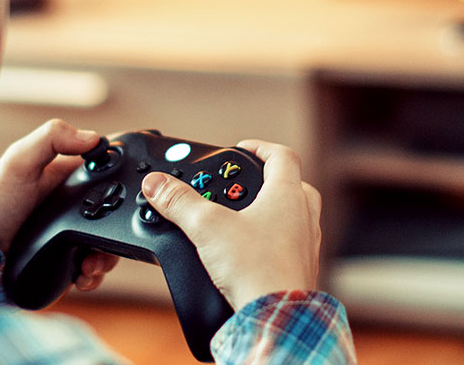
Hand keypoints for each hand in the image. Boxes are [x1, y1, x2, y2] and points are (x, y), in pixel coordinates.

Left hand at [0, 119, 118, 290]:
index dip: (124, 180)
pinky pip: (97, 269)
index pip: (111, 172)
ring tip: (90, 264)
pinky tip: (82, 276)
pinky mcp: (72, 261)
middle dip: (120, 230)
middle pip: (118, 214)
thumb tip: (93, 138)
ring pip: (111, 245)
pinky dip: (95, 275)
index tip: (124, 194)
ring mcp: (77, 235)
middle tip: (107, 241)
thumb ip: (51, 139)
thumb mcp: (19, 161)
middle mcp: (79, 206)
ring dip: (107, 257)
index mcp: (72, 177)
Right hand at [140, 140, 320, 310]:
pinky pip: (293, 244)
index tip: (241, 148)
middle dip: (270, 180)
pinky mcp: (302, 268)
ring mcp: (307, 244)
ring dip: (275, 210)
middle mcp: (304, 216)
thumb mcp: (207, 228)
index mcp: (288, 195)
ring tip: (246, 217)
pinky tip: (253, 251)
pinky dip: (276, 240)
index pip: (282, 155)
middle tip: (246, 184)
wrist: (277, 316)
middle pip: (294, 184)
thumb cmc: (256, 269)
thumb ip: (179, 202)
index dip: (259, 147)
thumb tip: (157, 184)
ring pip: (297, 215)